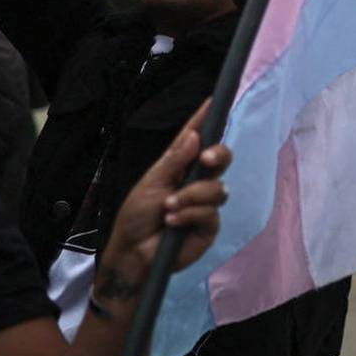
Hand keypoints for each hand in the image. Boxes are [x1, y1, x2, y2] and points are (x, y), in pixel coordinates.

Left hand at [96, 103, 231, 299]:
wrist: (133, 253)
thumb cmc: (136, 216)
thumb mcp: (151, 183)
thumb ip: (174, 161)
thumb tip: (194, 136)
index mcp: (181, 166)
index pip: (196, 139)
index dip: (205, 120)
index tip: (214, 102)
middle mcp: (197, 181)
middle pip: (221, 159)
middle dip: (218, 154)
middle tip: (206, 158)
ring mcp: (205, 204)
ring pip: (218, 188)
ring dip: (192, 196)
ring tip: (169, 208)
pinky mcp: (209, 226)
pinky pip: (211, 213)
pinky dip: (190, 214)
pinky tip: (174, 222)